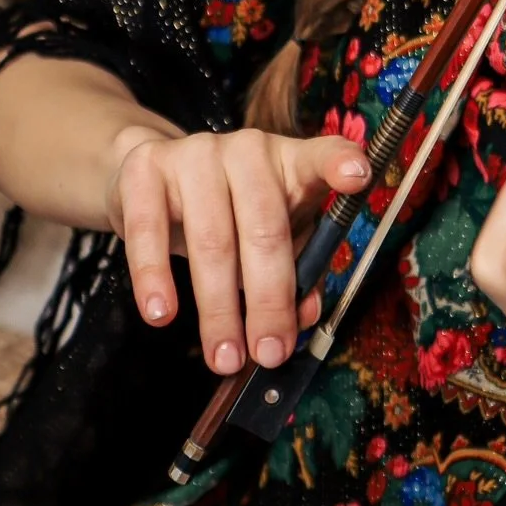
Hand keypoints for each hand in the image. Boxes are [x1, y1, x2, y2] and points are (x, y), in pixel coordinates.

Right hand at [106, 124, 370, 374]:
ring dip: (218, 308)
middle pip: (264, 227)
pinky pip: (150, 230)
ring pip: (211, 239)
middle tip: (269, 353)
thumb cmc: (226, 212)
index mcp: (288, 162)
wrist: (147, 175)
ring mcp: (196, 153)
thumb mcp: (268, 238)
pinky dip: (155, 277)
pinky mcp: (146, 169)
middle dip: (269, 299)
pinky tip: (161, 314)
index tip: (358, 178)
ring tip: (223, 356)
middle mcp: (247, 149)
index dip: (340, 164)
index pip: (320, 157)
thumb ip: (296, 273)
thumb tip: (305, 317)